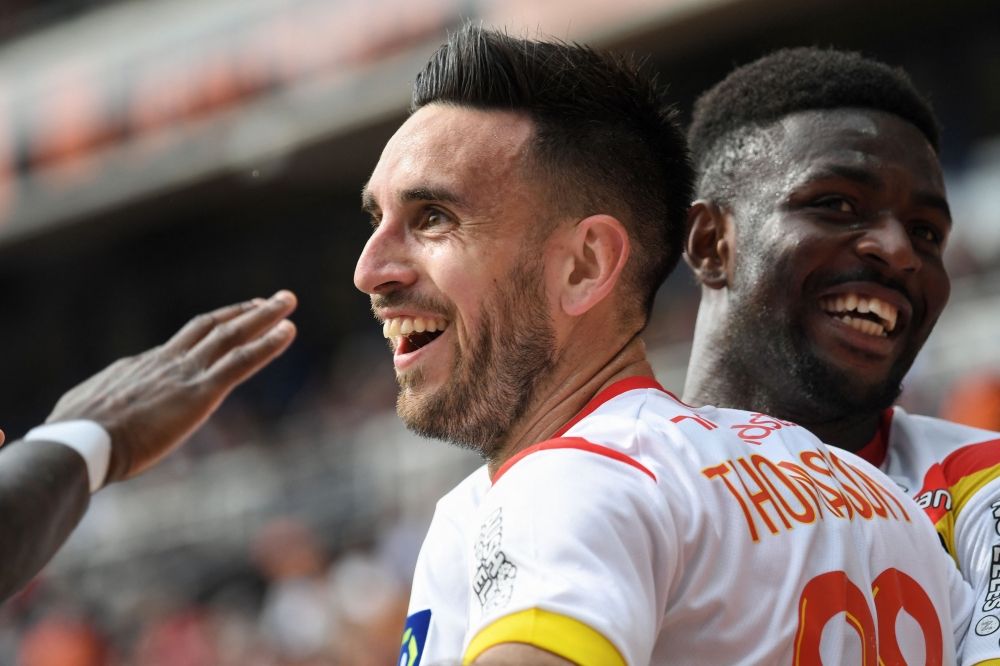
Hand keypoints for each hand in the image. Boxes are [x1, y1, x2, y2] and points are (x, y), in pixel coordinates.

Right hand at [45, 291, 297, 484]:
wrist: (80, 442)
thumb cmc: (74, 438)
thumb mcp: (83, 412)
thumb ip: (100, 408)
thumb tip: (88, 415)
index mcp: (139, 367)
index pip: (182, 344)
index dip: (210, 331)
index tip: (230, 321)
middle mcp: (166, 361)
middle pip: (211, 327)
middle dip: (243, 312)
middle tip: (270, 299)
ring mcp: (185, 374)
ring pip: (231, 335)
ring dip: (264, 316)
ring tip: (288, 300)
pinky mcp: (201, 393)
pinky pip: (242, 362)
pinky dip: (268, 344)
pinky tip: (289, 331)